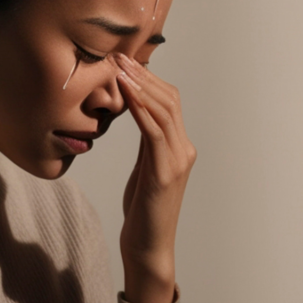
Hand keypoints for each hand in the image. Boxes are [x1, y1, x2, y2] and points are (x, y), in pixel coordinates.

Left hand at [113, 52, 196, 302]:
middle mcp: (184, 150)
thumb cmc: (143, 210)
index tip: (125, 60)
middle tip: (119, 56)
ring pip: (163, 111)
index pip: (169, 102)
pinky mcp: (164, 173)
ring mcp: (177, 161)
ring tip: (118, 67)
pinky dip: (140, 109)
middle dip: (143, 75)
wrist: (148, 246)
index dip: (149, 78)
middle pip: (169, 100)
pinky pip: (154, 132)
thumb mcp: (144, 169)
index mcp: (180, 147)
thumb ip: (146, 143)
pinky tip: (125, 94)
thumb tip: (135, 114)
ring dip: (139, 86)